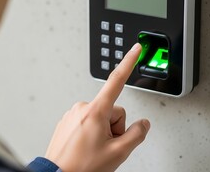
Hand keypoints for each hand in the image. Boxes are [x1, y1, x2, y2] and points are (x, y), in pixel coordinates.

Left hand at [45, 43, 149, 171]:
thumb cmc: (82, 167)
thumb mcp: (118, 153)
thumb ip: (136, 135)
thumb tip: (143, 124)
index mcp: (95, 111)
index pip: (116, 80)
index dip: (128, 63)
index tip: (135, 49)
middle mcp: (82, 108)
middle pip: (113, 110)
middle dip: (115, 127)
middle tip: (107, 146)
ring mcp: (72, 115)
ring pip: (100, 117)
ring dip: (103, 131)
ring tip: (95, 149)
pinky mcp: (66, 122)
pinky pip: (87, 122)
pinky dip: (91, 133)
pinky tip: (86, 148)